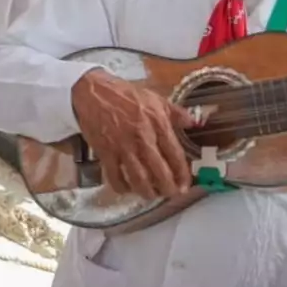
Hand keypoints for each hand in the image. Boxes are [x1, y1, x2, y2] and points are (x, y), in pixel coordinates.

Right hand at [71, 69, 194, 198]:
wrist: (92, 92)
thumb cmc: (124, 94)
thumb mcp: (154, 98)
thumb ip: (176, 112)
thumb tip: (194, 122)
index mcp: (157, 123)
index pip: (175, 155)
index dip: (182, 174)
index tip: (185, 184)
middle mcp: (142, 138)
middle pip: (159, 172)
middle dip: (168, 188)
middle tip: (170, 194)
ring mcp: (122, 146)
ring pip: (138, 179)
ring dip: (147, 192)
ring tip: (151, 195)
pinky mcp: (105, 152)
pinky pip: (115, 176)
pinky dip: (122, 187)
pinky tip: (126, 188)